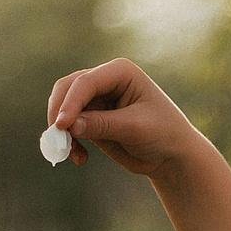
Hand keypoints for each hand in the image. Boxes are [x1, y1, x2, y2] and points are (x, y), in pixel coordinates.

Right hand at [47, 58, 209, 177]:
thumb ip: (103, 124)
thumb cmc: (163, 134)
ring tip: (71, 153)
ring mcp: (96, 98)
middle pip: (67, 89)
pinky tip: (80, 158)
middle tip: (59, 140)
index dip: (70, 103)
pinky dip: (68, 141)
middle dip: (60, 113)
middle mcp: (105, 80)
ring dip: (61, 130)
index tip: (62, 126)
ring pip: (63, 107)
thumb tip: (68, 125)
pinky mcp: (90, 118)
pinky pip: (68, 126)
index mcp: (120, 72)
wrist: (171, 155)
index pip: (86, 82)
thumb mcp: (135, 129)